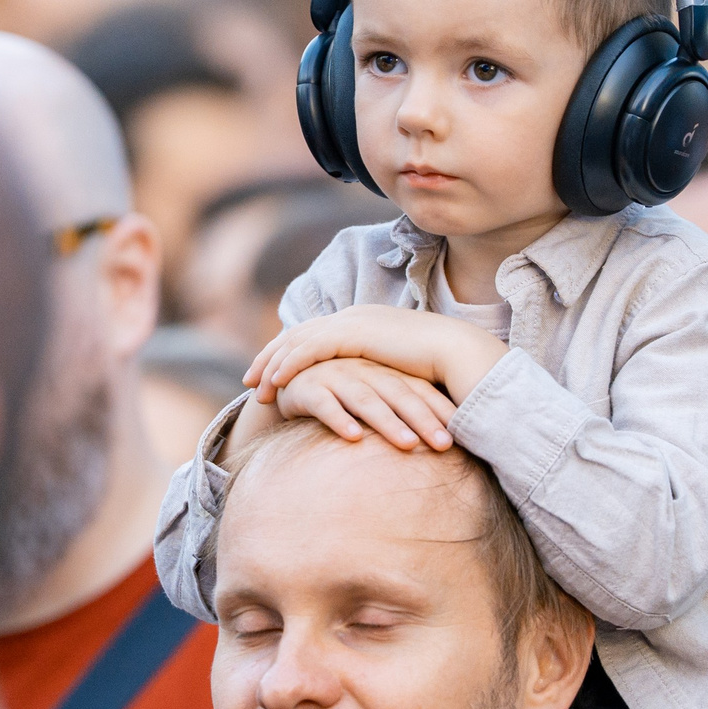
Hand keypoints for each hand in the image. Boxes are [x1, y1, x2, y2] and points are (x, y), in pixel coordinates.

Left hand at [249, 306, 506, 404]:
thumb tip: (367, 392)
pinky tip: (276, 382)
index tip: (268, 375)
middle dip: (270, 358)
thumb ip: (376, 374)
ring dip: (274, 365)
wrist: (458, 354)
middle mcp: (351, 316)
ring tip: (256, 389)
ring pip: (298, 341)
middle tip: (249, 381)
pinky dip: (290, 364)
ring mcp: (352, 322)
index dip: (287, 354)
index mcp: (361, 321)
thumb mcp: (396, 370)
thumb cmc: (435, 368)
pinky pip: (311, 349)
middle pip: (298, 335)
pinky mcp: (355, 334)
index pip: (313, 335)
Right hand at [273, 359, 457, 452]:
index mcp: (383, 372)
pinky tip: (355, 439)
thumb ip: (400, 413)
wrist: (287, 384)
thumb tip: (445, 439)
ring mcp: (335, 376)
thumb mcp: (372, 400)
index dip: (439, 411)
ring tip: (408, 445)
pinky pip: (324, 404)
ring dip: (388, 423)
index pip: (418, 390)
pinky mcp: (307, 387)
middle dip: (423, 419)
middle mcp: (363, 371)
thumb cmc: (339, 398)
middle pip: (398, 394)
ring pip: (365, 400)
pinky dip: (339, 420)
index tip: (463, 436)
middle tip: (445, 445)